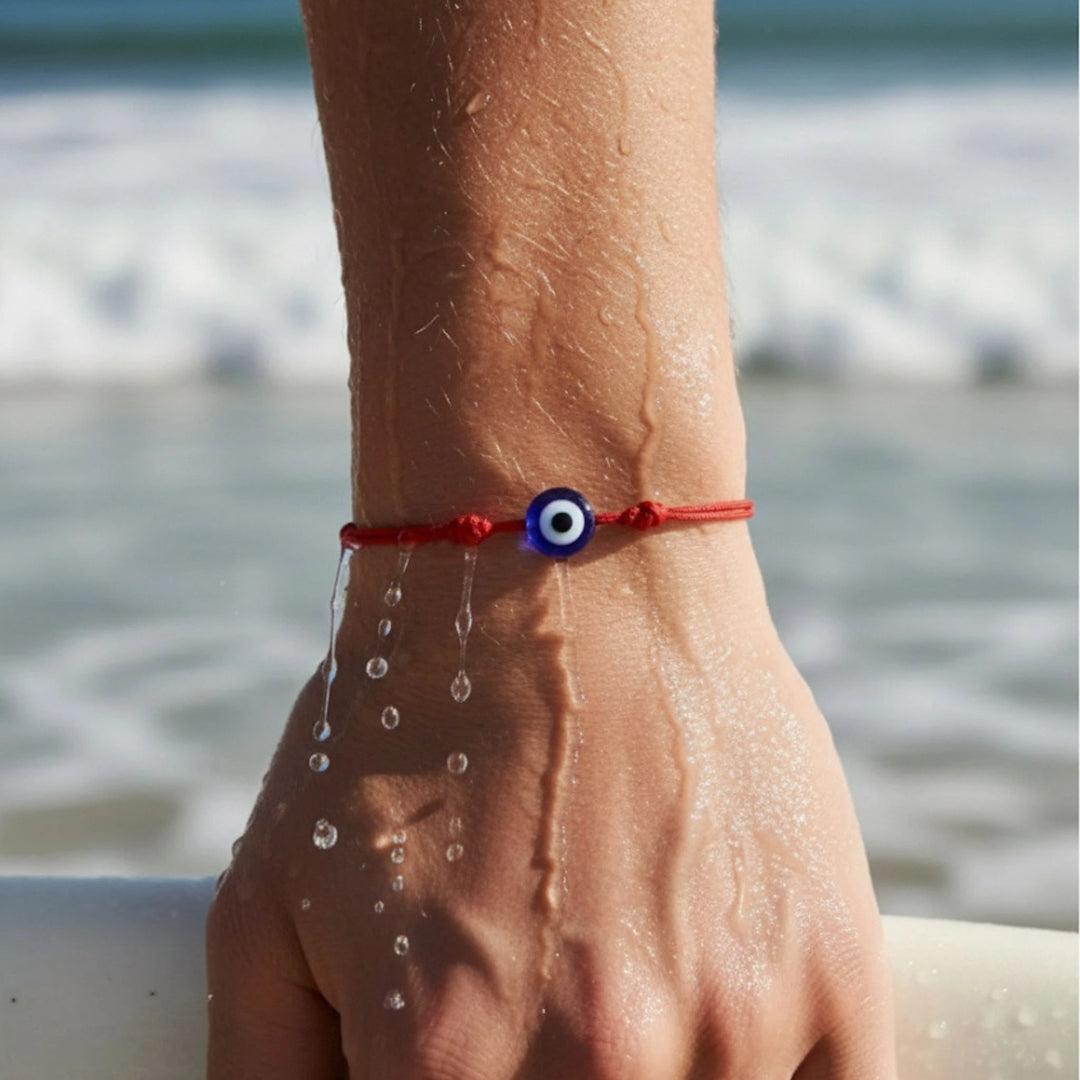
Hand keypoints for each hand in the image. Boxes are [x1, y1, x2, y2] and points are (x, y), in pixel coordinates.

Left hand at [207, 525, 896, 1078]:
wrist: (563, 568)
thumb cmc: (411, 715)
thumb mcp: (270, 893)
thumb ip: (263, 1076)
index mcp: (442, 1069)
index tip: (476, 1062)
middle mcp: (601, 1071)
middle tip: (540, 1007)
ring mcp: (734, 1024)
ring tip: (618, 971)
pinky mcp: (833, 971)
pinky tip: (708, 1002)